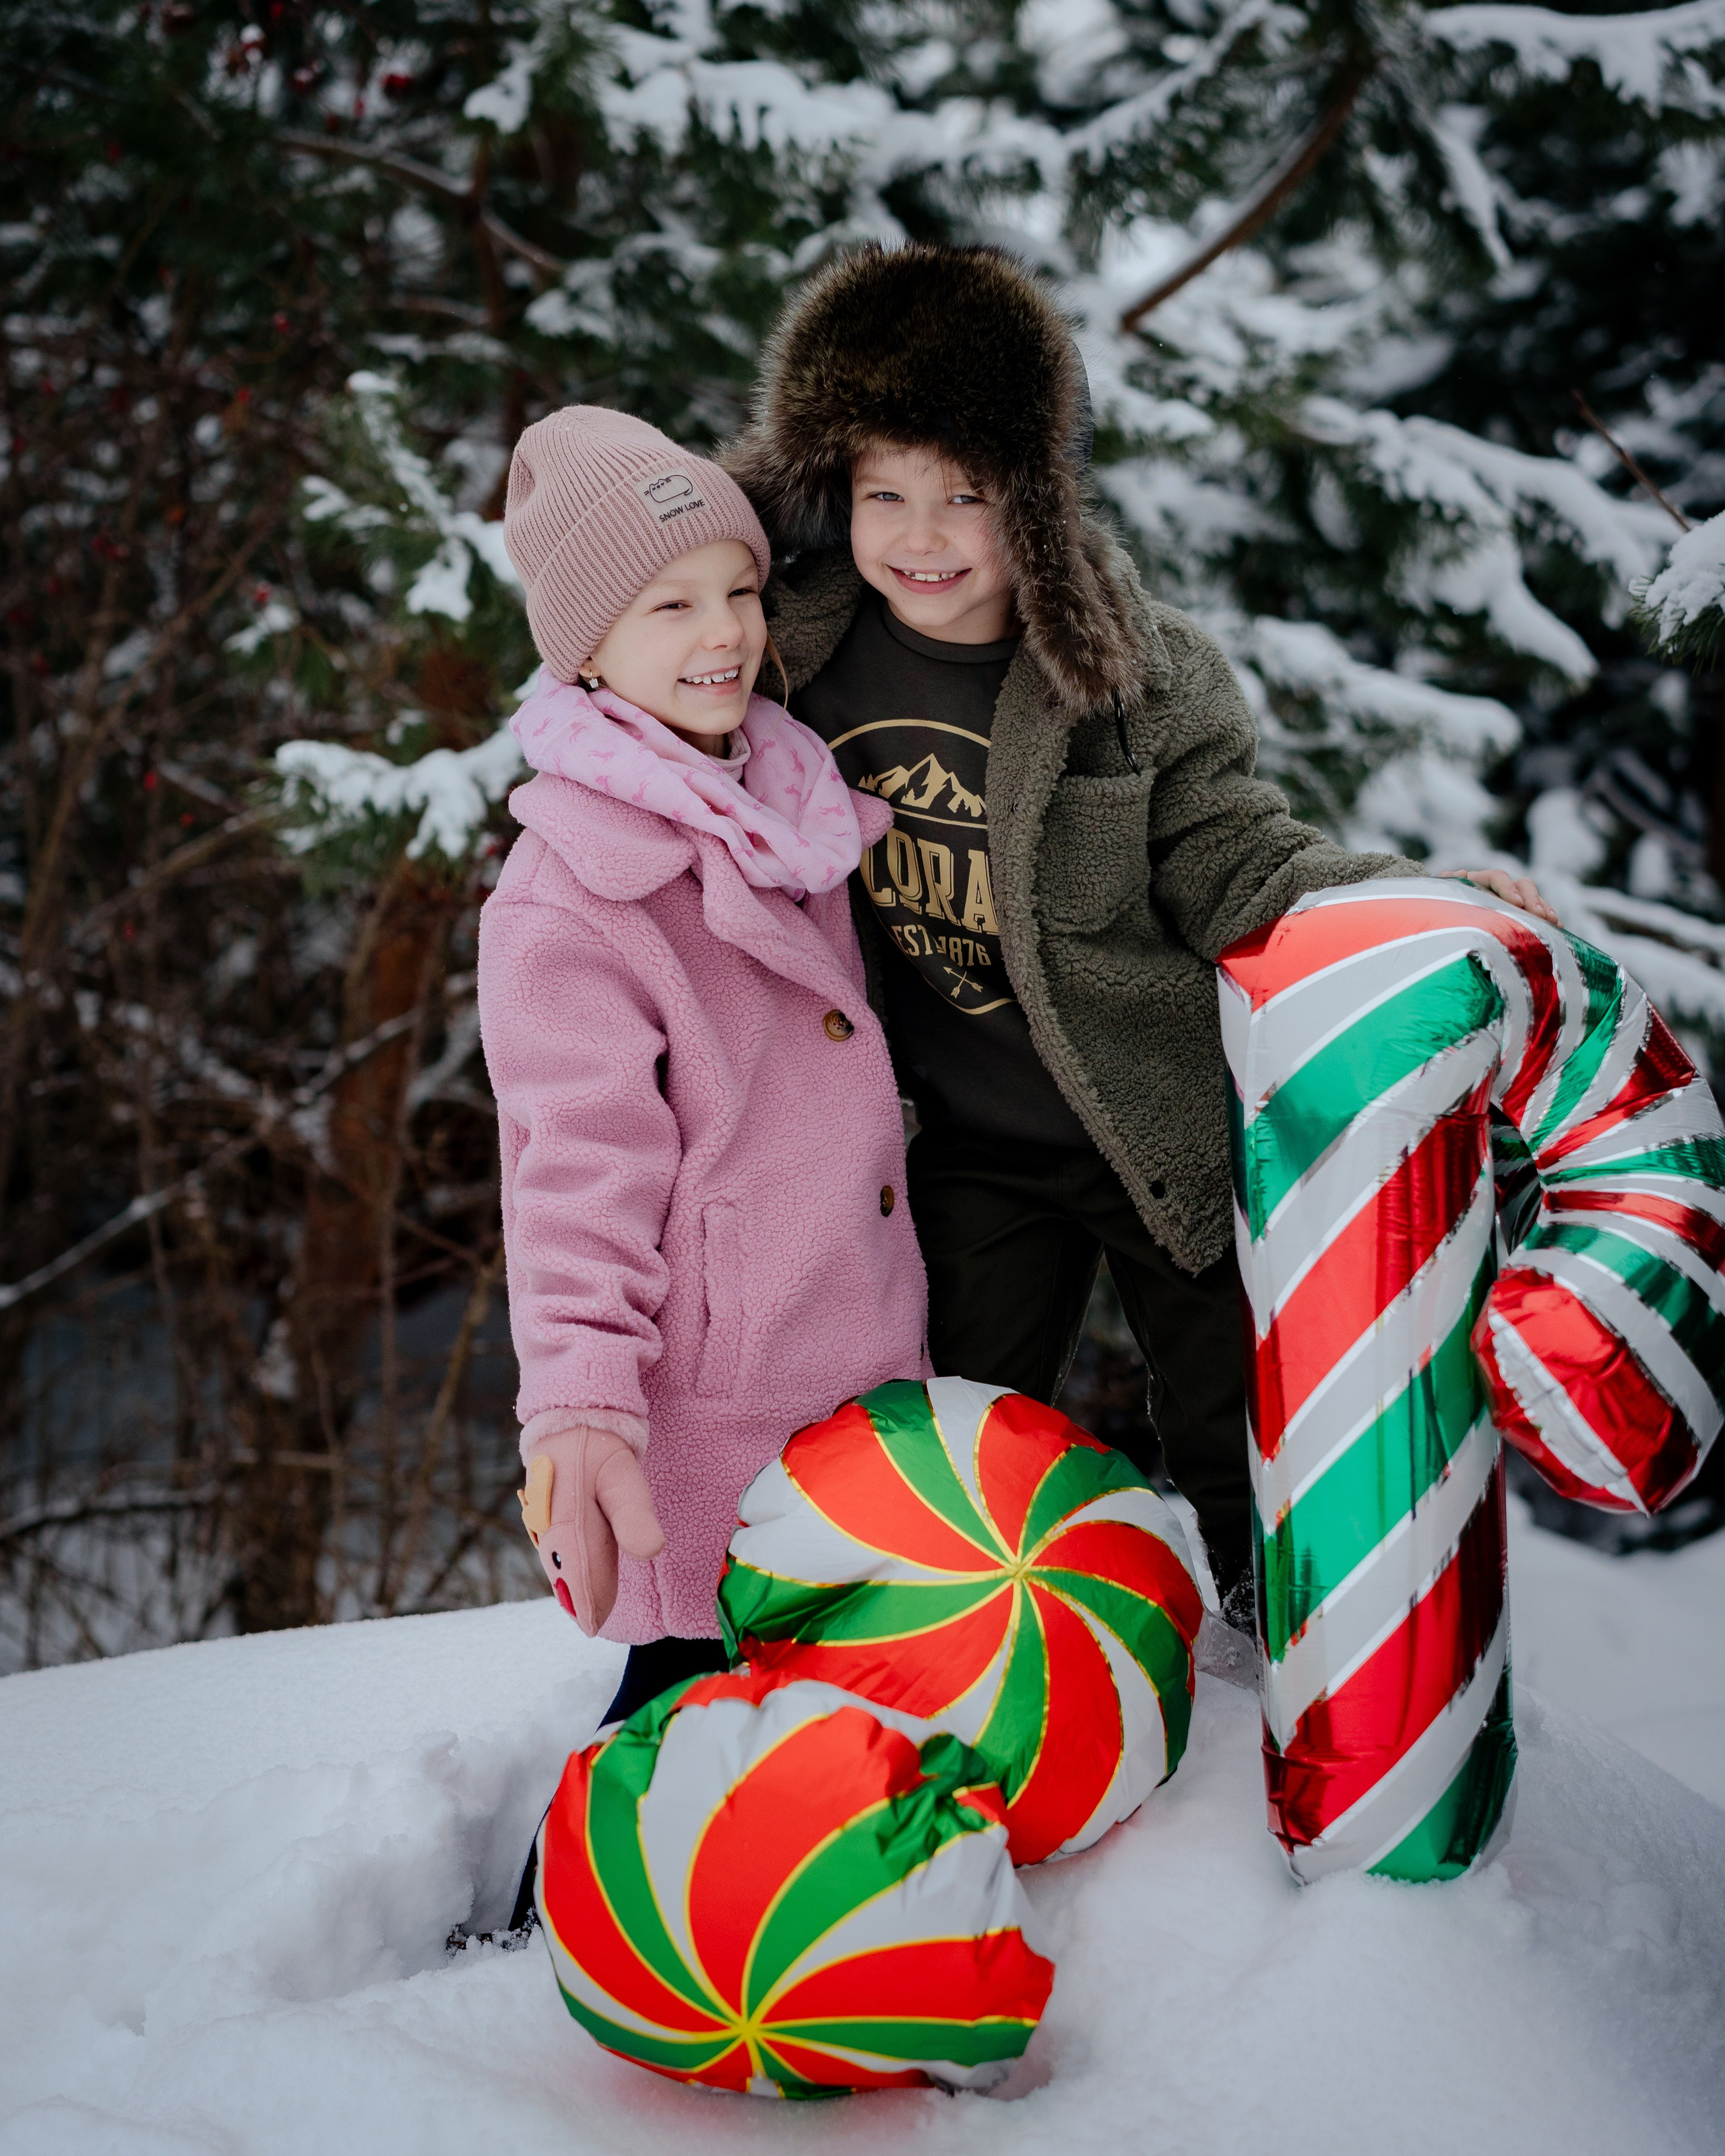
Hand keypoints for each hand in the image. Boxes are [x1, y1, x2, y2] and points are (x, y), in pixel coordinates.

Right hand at [518, 1426, 664, 1634]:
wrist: (571, 1417)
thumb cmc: (599, 1447)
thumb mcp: (622, 1475)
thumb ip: (634, 1515)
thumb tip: (650, 1552)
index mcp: (566, 1523)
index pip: (576, 1574)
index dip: (586, 1601)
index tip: (594, 1626)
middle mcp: (549, 1527)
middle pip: (563, 1572)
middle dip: (578, 1599)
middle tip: (592, 1625)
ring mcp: (544, 1520)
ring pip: (556, 1560)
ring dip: (570, 1584)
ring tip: (584, 1611)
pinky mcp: (546, 1512)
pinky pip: (553, 1547)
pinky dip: (564, 1565)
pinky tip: (572, 1576)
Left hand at [1441, 867, 1559, 926]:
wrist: (1447, 921)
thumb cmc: (1443, 907)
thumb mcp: (1440, 896)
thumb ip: (1446, 884)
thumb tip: (1460, 873)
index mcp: (1480, 880)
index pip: (1497, 877)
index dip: (1507, 888)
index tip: (1514, 903)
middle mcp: (1500, 888)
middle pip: (1522, 885)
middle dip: (1531, 899)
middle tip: (1537, 914)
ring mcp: (1513, 900)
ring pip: (1534, 898)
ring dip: (1543, 908)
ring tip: (1551, 921)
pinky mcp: (1522, 914)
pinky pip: (1540, 912)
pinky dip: (1548, 919)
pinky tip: (1557, 929)